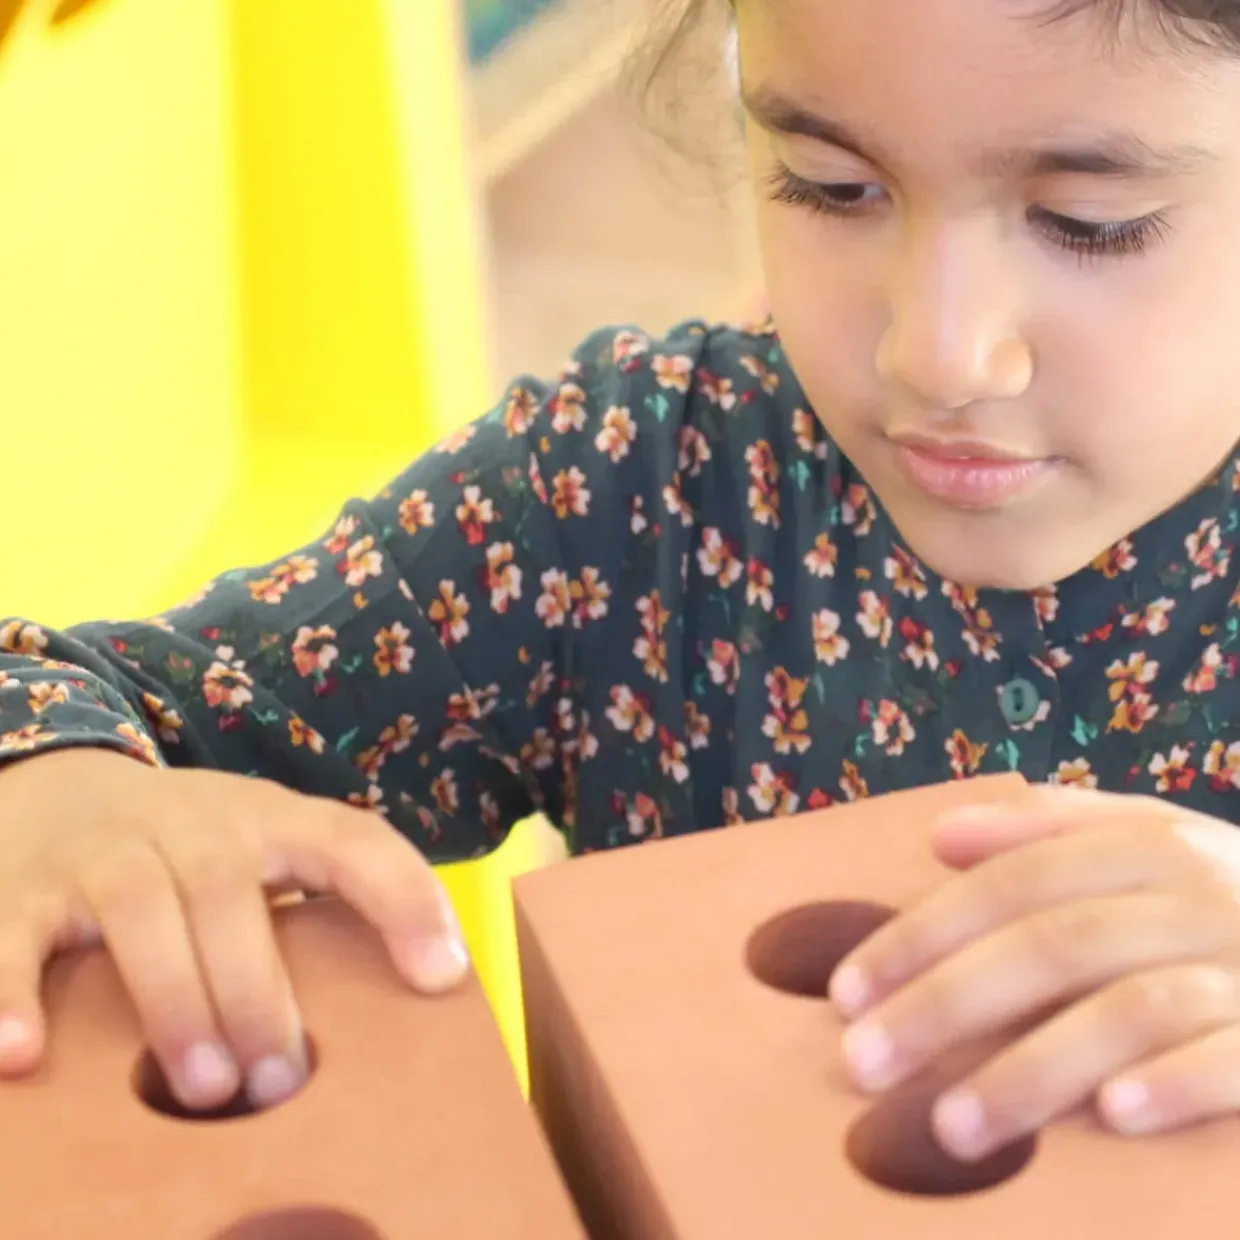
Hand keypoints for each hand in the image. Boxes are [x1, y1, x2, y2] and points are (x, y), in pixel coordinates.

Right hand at [0, 749, 467, 1110]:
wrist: (62, 789)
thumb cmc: (194, 848)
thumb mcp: (267, 852)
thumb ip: (324, 905)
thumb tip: (422, 988)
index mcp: (270, 818)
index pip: (352, 839)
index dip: (404, 897)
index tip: (442, 975)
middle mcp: (192, 820)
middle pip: (230, 889)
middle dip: (259, 990)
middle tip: (281, 1083)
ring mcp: (105, 848)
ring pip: (141, 909)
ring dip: (175, 1001)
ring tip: (205, 1092)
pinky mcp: (25, 887)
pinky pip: (16, 936)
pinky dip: (13, 993)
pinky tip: (24, 1055)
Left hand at [828, 784, 1239, 1161]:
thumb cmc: (1233, 902)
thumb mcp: (1153, 841)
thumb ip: (1049, 830)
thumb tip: (941, 833)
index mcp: (1151, 843)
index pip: (1010, 882)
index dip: (922, 932)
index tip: (846, 990)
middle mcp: (1199, 894)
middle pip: (1050, 944)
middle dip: (946, 1005)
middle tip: (866, 1064)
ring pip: (1126, 1008)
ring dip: (1034, 1069)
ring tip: (952, 1128)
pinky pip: (1232, 1056)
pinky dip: (1173, 1084)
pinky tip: (1111, 1119)